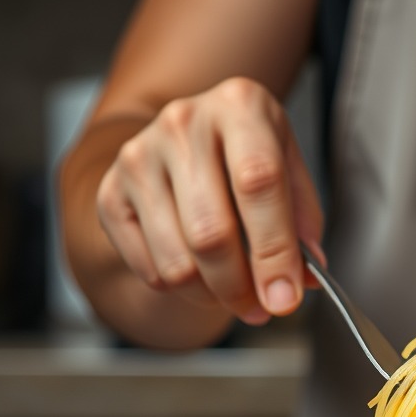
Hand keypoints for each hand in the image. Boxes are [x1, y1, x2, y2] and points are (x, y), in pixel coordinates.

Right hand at [95, 76, 322, 324]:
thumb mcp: (291, 177)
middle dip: (241, 288)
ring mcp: (139, 155)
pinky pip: (151, 270)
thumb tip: (304, 281)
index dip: (274, 251)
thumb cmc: (250, 161)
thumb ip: (304, 227)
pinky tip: (200, 274)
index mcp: (240, 107)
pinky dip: (182, 290)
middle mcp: (184, 122)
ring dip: (213, 296)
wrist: (185, 143)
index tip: (285, 298)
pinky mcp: (111, 192)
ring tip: (233, 292)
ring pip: (178, 262)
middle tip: (261, 309)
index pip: (258, 183)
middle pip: (211, 233)